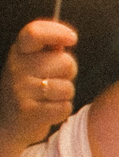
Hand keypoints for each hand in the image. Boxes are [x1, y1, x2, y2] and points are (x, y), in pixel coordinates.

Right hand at [2, 19, 78, 156]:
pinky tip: (47, 111)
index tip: (72, 38)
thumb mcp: (34, 64)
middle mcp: (16, 68)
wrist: (8, 124)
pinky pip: (64, 107)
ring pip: (67, 87)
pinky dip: (61, 111)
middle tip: (54, 80)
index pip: (34, 33)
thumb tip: (67, 38)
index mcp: (19, 52)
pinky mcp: (28, 112)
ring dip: (64, 94)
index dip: (57, 32)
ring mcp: (20, 90)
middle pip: (66, 62)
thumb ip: (50, 51)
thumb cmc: (31, 90)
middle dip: (68, 73)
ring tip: (48, 97)